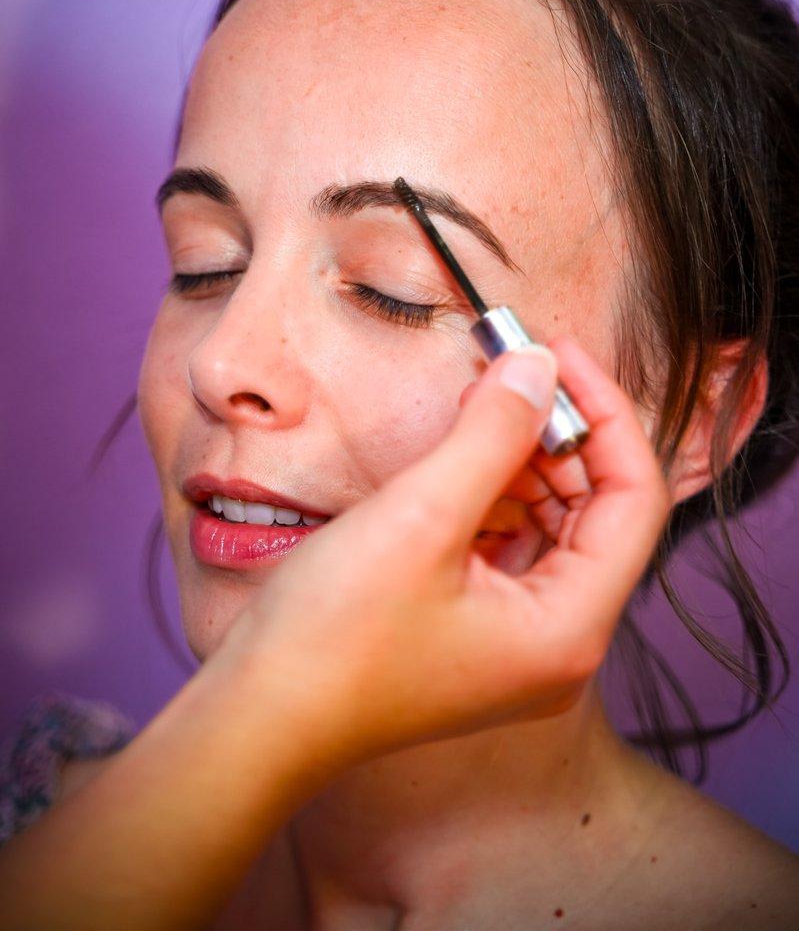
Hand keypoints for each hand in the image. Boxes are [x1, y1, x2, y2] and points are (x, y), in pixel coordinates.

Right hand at [215, 336, 669, 774]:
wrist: (260, 716)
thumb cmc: (334, 636)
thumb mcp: (421, 515)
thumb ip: (493, 433)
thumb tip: (539, 366)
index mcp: (570, 628)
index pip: (635, 499)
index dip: (605, 414)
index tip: (559, 353)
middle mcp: (560, 642)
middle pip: (600, 510)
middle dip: (562, 432)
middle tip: (515, 369)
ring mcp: (520, 641)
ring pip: (555, 524)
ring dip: (526, 458)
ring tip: (481, 401)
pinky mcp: (480, 631)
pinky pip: (514, 546)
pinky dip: (496, 492)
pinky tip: (460, 456)